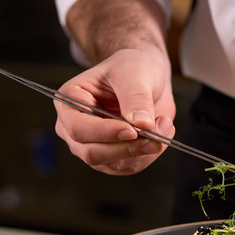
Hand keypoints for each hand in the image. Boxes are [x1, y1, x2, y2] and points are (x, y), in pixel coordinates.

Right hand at [54, 49, 175, 174]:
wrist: (146, 78)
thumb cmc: (132, 68)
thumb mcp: (134, 72)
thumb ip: (136, 97)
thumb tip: (142, 124)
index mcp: (69, 101)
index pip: (79, 127)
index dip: (105, 132)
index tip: (132, 130)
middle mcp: (74, 128)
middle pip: (92, 152)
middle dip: (127, 148)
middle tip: (156, 137)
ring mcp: (92, 146)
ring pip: (113, 164)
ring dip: (143, 150)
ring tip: (164, 125)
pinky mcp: (113, 158)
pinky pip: (130, 167)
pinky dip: (149, 154)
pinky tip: (160, 134)